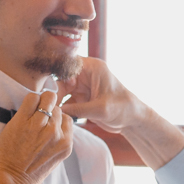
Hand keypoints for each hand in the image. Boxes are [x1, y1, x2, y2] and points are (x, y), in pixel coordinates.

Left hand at [0, 90, 72, 183]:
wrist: (8, 182)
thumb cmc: (26, 176)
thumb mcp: (51, 161)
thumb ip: (56, 143)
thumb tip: (53, 126)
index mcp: (66, 144)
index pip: (66, 119)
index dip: (55, 119)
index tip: (45, 123)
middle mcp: (56, 133)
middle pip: (57, 109)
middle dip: (47, 112)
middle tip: (34, 120)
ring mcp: (41, 125)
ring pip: (47, 99)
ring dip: (39, 103)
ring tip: (29, 114)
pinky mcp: (23, 120)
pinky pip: (32, 97)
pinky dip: (29, 100)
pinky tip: (24, 109)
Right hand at [60, 57, 183, 169]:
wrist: (132, 120)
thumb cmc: (122, 109)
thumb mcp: (100, 110)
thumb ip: (77, 109)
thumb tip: (56, 111)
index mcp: (92, 67)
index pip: (67, 63)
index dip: (56, 74)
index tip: (50, 89)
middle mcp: (86, 74)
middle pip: (61, 79)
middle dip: (56, 93)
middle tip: (50, 107)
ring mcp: (83, 86)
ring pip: (61, 91)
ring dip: (58, 102)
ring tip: (54, 114)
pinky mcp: (81, 98)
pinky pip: (66, 101)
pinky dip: (62, 109)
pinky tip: (60, 118)